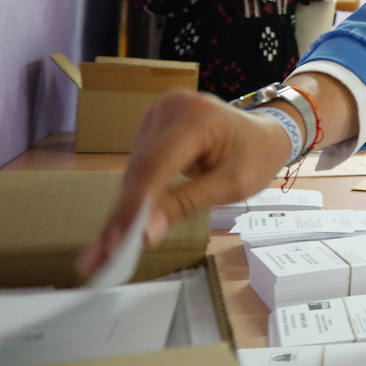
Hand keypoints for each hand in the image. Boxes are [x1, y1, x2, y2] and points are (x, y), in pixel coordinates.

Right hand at [75, 91, 290, 276]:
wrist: (263, 134)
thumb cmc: (256, 157)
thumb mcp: (231, 185)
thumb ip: (186, 204)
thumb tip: (146, 232)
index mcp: (197, 117)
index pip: (156, 163)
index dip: (135, 204)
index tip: (118, 241)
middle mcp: (172, 108)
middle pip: (141, 168)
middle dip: (123, 214)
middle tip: (102, 257)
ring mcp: (159, 113)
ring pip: (135, 169)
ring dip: (124, 208)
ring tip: (106, 250)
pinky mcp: (153, 125)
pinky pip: (140, 165)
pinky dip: (135, 195)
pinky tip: (123, 224)